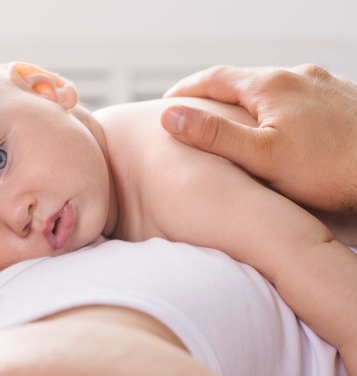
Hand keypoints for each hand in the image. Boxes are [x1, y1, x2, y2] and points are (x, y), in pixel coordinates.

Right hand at [160, 64, 356, 211]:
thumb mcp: (261, 156)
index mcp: (271, 85)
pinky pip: (298, 99)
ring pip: (272, 91)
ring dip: (247, 104)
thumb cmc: (331, 170)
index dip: (184, 92)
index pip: (213, 78)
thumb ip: (213, 135)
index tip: (166, 106)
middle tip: (194, 118)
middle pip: (242, 81)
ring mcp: (324, 84)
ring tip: (233, 127)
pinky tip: (280, 132)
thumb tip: (171, 117)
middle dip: (214, 98)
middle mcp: (298, 76)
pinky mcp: (342, 98)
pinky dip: (277, 111)